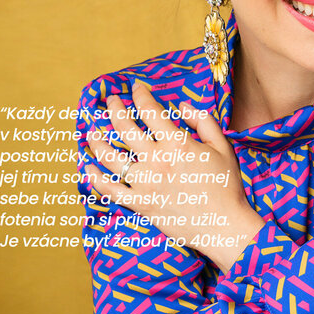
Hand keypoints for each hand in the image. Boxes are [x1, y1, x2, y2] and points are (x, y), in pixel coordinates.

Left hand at [84, 81, 263, 271]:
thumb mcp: (222, 146)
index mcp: (177, 143)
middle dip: (114, 109)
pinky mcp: (140, 204)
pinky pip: (110, 190)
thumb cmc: (227, 186)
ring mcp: (145, 183)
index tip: (135, 87)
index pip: (150, 110)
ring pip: (110, 157)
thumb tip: (182, 106)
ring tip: (92, 131)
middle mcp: (156, 160)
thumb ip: (203, 120)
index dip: (140, 95)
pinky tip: (86, 167)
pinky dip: (94, 178)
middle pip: (125, 128)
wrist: (224, 225)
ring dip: (97, 140)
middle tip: (110, 101)